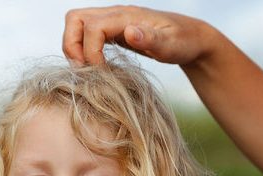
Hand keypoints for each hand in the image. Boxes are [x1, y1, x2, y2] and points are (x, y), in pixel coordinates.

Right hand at [62, 5, 217, 65]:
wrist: (190, 38)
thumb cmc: (184, 42)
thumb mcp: (172, 45)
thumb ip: (152, 39)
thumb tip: (130, 32)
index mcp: (127, 17)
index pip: (93, 27)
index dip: (90, 53)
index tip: (101, 74)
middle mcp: (115, 14)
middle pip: (74, 19)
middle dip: (72, 46)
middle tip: (84, 72)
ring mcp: (111, 21)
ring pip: (75, 25)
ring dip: (73, 48)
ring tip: (86, 71)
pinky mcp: (111, 31)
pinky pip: (85, 34)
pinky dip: (82, 50)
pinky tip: (95, 68)